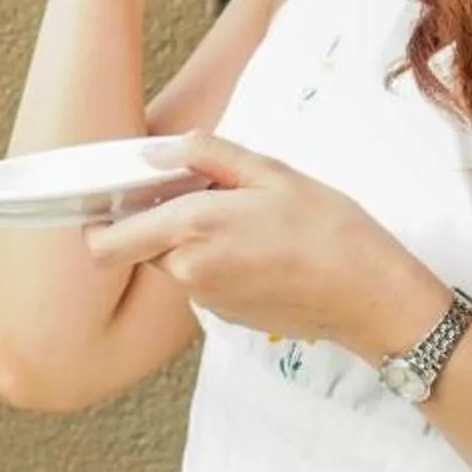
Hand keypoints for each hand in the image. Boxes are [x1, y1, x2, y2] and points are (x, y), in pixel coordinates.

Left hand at [81, 132, 446, 358]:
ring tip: (240, 221)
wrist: (370, 295)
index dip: (101, 220)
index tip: (120, 195)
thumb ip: (205, 155)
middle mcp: (189, 270)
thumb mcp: (269, 172)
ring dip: (187, 242)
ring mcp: (206, 300)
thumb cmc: (327, 228)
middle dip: (152, 224)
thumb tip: (153, 153)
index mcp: (193, 228)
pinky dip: (213, 264)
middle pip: (137, 249)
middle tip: (194, 196)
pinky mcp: (225, 317)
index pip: (106, 242)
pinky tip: (255, 250)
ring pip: (171, 265)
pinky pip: (200, 282)